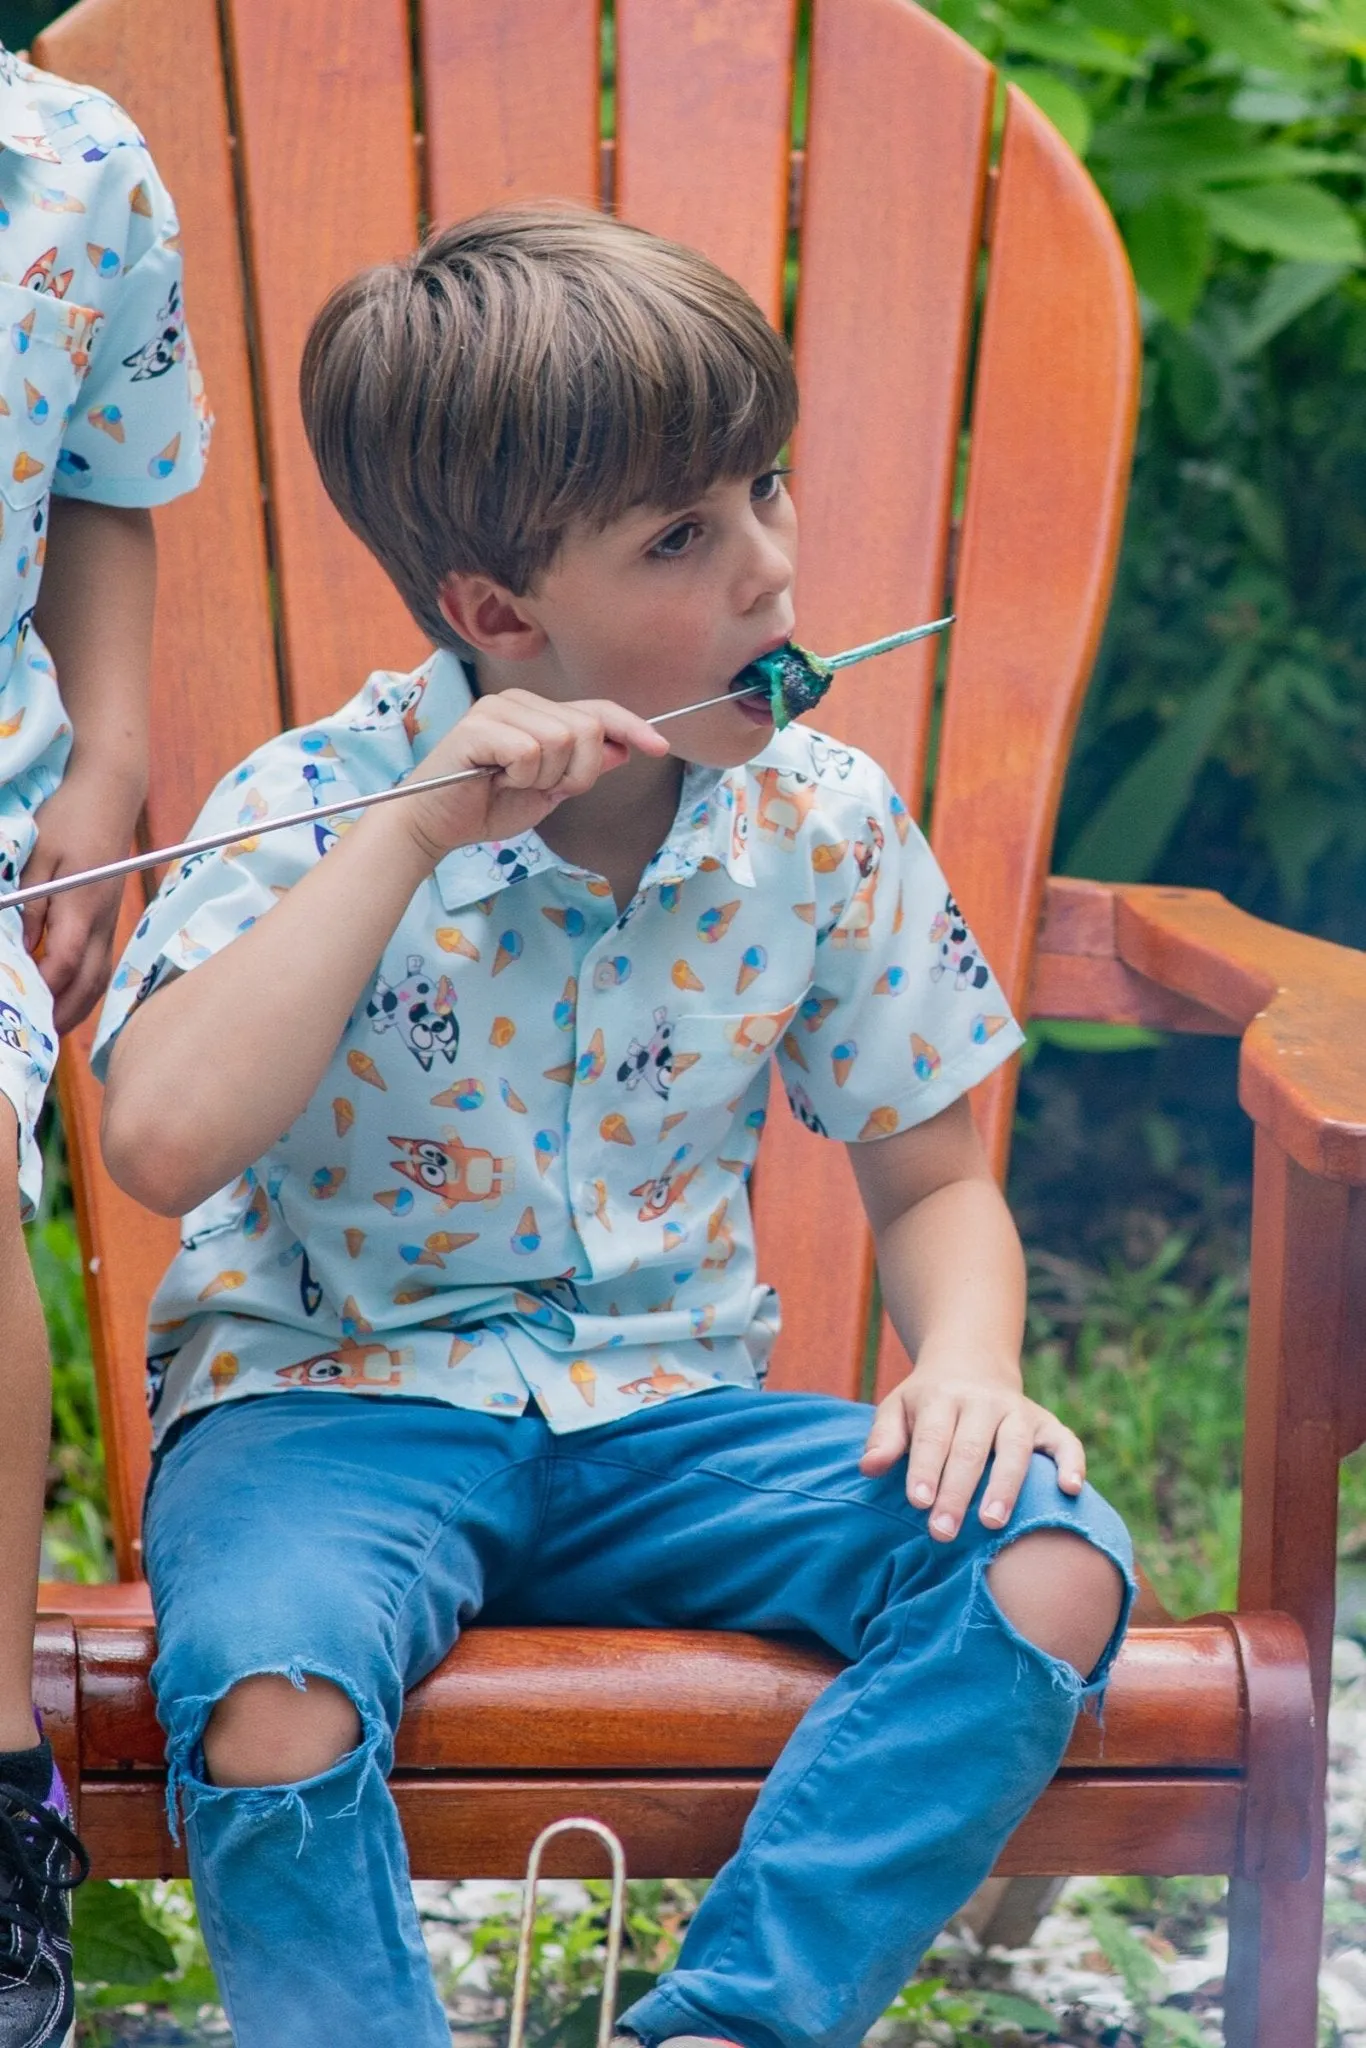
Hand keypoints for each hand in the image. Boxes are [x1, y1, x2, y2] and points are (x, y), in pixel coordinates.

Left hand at [21, 763, 144, 1034]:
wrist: (110, 794)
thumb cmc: (68, 819)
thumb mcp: (37, 855)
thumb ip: (29, 902)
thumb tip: (20, 944)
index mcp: (81, 904)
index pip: (64, 960)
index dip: (42, 989)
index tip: (21, 1008)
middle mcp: (101, 920)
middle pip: (87, 982)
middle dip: (62, 1015)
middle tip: (37, 1039)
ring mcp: (109, 920)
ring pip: (98, 978)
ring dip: (76, 1007)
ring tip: (52, 1028)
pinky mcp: (109, 918)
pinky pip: (101, 965)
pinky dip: (84, 989)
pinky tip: (67, 997)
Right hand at [396, 690, 670, 865]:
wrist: (434, 826)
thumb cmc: (485, 808)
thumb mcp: (548, 791)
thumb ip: (581, 769)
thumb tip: (623, 749)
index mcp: (538, 713)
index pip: (597, 710)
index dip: (632, 727)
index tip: (660, 746)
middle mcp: (519, 702)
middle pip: (588, 729)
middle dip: (579, 772)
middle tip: (541, 788)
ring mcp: (498, 710)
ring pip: (562, 740)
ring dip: (546, 777)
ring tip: (512, 784)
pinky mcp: (479, 726)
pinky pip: (531, 751)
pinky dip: (522, 777)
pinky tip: (496, 781)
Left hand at [859, 1359, 1085, 1540]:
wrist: (970, 1363)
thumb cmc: (927, 1403)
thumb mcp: (897, 1409)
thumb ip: (883, 1438)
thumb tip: (869, 1468)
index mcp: (942, 1397)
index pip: (933, 1436)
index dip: (926, 1469)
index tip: (918, 1503)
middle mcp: (983, 1402)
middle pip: (971, 1449)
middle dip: (957, 1492)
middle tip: (943, 1532)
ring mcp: (1018, 1411)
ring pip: (1015, 1448)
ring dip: (1005, 1485)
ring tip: (992, 1522)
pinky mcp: (1046, 1423)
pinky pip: (1064, 1441)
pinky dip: (1071, 1463)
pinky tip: (1070, 1490)